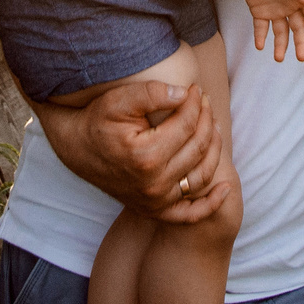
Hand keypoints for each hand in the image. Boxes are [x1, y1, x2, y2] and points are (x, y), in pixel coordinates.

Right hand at [31, 80, 226, 224]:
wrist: (77, 149)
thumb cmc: (98, 121)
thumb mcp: (119, 100)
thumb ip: (152, 93)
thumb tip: (185, 94)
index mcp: (146, 155)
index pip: (188, 124)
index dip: (196, 103)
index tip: (196, 89)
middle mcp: (154, 183)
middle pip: (198, 147)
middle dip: (206, 119)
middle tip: (205, 102)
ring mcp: (155, 200)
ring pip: (201, 175)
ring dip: (214, 149)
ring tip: (213, 126)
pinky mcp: (155, 210)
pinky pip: (189, 214)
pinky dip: (211, 204)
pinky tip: (226, 188)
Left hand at [237, 0, 303, 62]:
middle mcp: (290, 7)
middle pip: (298, 29)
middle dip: (301, 43)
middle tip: (301, 58)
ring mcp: (275, 10)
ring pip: (280, 32)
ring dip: (280, 45)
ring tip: (278, 58)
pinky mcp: (259, 11)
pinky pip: (260, 27)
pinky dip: (260, 37)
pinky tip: (260, 46)